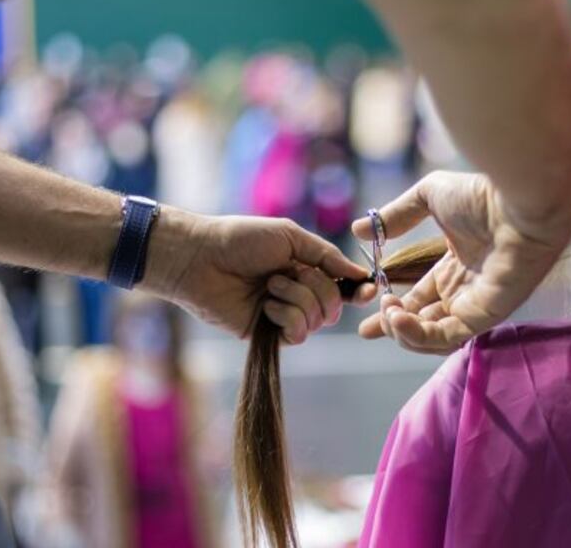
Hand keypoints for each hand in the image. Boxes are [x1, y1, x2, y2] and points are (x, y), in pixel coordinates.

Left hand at [142, 209, 366, 343]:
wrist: (201, 258)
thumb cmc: (241, 239)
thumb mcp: (290, 236)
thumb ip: (326, 255)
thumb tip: (359, 273)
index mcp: (305, 267)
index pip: (342, 284)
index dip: (357, 289)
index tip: (370, 288)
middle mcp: (298, 293)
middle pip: (334, 305)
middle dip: (319, 289)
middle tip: (289, 273)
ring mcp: (283, 314)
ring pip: (318, 319)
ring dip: (298, 299)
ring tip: (269, 285)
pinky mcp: (268, 333)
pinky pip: (299, 333)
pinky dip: (288, 317)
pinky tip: (266, 306)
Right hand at [353, 171, 570, 353]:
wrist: (520, 201)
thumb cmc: (482, 195)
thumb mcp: (429, 196)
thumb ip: (396, 215)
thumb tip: (358, 230)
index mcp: (454, 267)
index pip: (419, 299)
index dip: (392, 310)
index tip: (365, 318)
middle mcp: (465, 291)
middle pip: (423, 323)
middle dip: (392, 329)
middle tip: (366, 329)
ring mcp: (476, 305)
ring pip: (433, 336)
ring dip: (404, 332)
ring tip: (388, 314)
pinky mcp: (486, 315)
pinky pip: (449, 337)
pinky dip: (420, 335)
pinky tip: (399, 318)